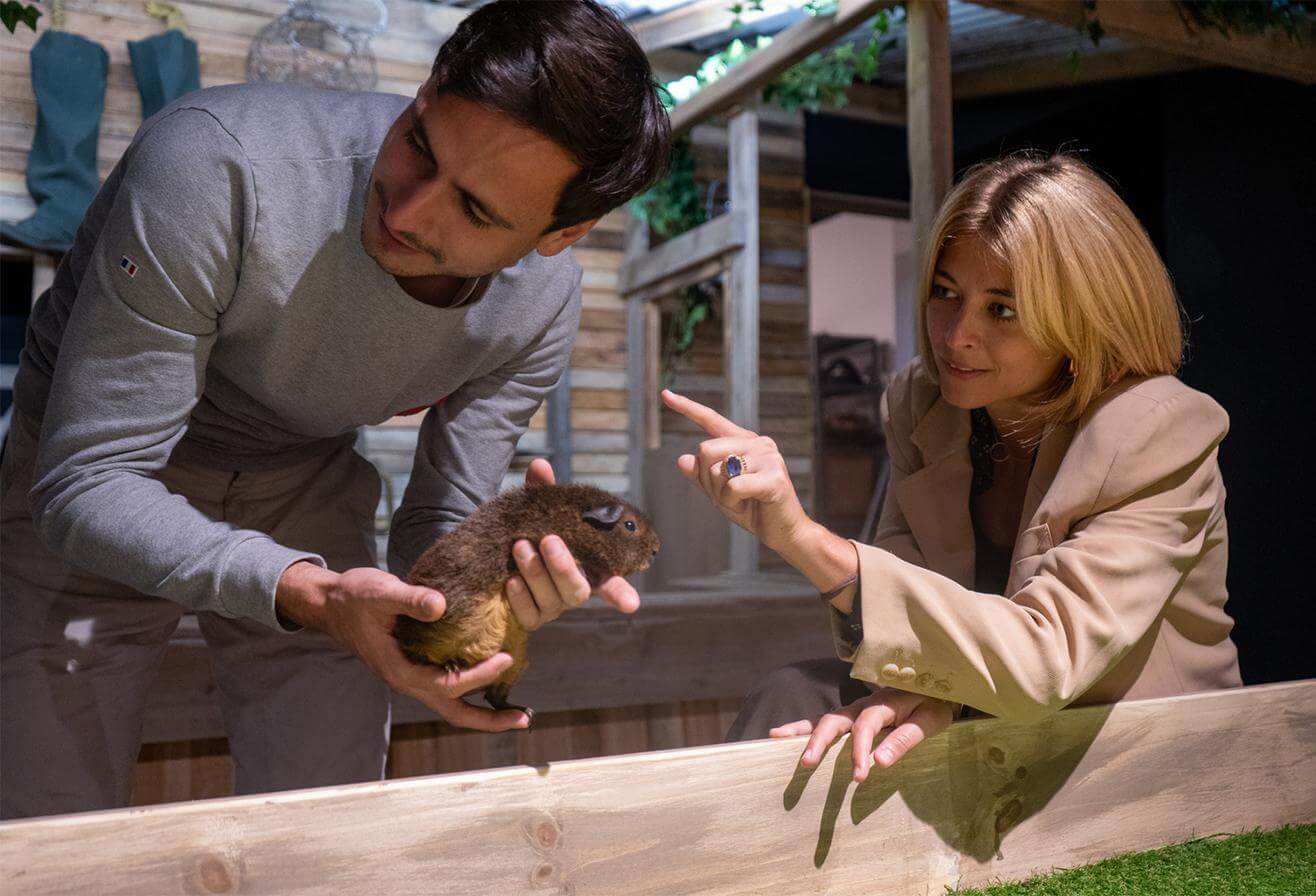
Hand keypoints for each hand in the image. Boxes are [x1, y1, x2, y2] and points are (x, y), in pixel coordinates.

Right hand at [276, 562, 528, 731]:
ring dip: (484, 708)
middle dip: (489, 720)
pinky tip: (494, 674)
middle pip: (454, 712)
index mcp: (400, 670)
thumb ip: (410, 599)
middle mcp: (408, 681)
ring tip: (518, 709)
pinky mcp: (417, 667)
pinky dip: (473, 686)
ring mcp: (413, 677)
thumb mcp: (380, 592)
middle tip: (524, 718)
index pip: (446, 685)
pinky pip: (449, 686)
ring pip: (452, 703)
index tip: (505, 658)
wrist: (332, 603)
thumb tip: (441, 605)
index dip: (478, 675)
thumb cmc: (354, 597)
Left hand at [503, 458, 640, 630]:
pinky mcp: (530, 618)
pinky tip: (511, 580)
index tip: (630, 604)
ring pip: (551, 599)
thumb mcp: (537, 511)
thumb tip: (540, 465)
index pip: (611, 585)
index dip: (621, 594)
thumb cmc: (530, 531)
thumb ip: (543, 491)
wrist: (498, 551)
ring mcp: (552, 608)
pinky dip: (520, 597)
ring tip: (520, 546)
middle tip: (548, 540)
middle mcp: (573, 591)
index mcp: (587, 569)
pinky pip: (528, 615)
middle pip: (577, 590)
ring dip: (536, 573)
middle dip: (563, 567)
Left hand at [661, 389, 810, 553]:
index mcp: (744, 442)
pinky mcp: (774, 477)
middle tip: (727, 496)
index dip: (687, 407)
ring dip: (720, 494)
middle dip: (706, 480)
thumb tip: (682, 459)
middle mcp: (757, 443)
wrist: (783, 532)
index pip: (711, 419)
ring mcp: (768, 457)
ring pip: (717, 470)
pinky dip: (731, 502)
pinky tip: (748, 505)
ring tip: (741, 502)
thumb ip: (701, 476)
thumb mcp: (719, 493)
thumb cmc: (753, 509)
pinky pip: (733, 486)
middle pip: (705, 449)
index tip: (664, 394)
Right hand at [770, 687, 956, 781]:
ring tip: (775, 739)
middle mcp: (863, 704)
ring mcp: (854, 710)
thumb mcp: (930, 720)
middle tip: (806, 764)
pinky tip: (783, 736)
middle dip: (819, 742)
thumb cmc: (935, 703)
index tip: (858, 776)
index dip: (859, 750)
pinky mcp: (852, 717)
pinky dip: (804, 729)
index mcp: (884, 704)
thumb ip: (905, 739)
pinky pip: (825, 722)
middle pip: (835, 720)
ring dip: (801, 731)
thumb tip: (880, 761)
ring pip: (823, 719)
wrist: (937, 684)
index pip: (866, 727)